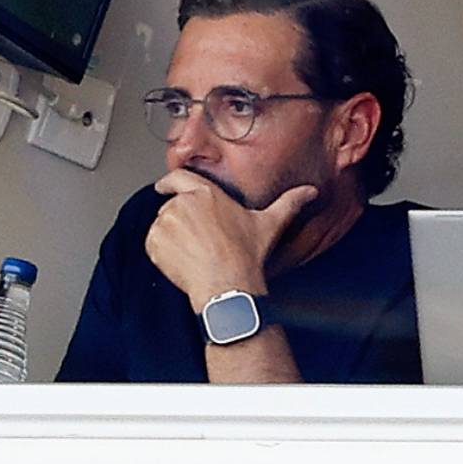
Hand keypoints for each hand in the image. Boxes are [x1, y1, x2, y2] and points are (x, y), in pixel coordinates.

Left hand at [144, 170, 317, 310]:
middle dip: (181, 223)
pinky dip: (162, 254)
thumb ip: (289, 203)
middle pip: (172, 207)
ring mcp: (167, 222)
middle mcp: (183, 203)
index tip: (163, 186)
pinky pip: (153, 245)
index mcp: (207, 193)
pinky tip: (183, 263)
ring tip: (194, 255)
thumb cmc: (247, 256)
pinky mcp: (155, 242)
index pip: (179, 178)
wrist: (227, 285)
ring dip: (171, 238)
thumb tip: (310, 191)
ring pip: (162, 226)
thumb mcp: (270, 224)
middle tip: (196, 243)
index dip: (168, 182)